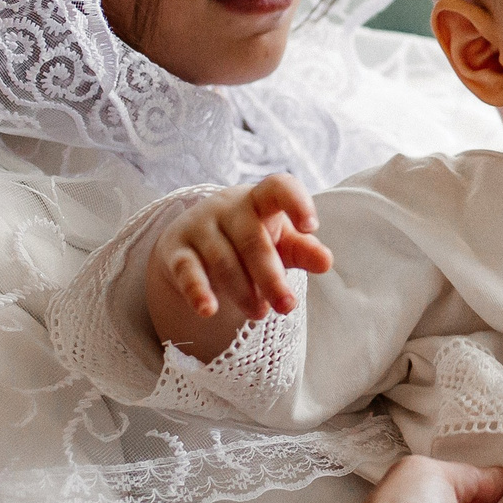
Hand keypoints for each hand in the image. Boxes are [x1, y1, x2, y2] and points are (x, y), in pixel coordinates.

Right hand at [145, 174, 332, 359]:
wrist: (192, 239)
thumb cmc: (250, 238)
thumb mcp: (280, 241)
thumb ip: (303, 250)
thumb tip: (326, 262)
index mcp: (260, 200)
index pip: (278, 188)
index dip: (296, 203)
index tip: (311, 227)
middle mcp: (229, 208)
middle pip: (252, 240)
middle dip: (271, 276)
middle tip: (286, 306)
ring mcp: (200, 227)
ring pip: (223, 260)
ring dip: (243, 291)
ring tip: (260, 314)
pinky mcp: (176, 252)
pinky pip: (187, 270)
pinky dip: (197, 291)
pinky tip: (208, 310)